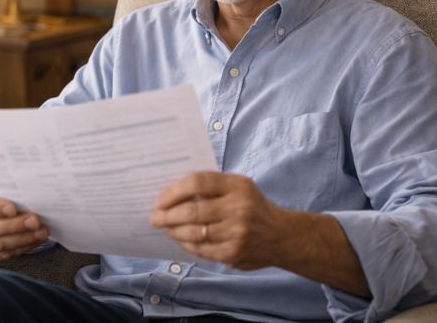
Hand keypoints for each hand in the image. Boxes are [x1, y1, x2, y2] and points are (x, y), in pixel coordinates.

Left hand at [150, 171, 286, 268]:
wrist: (283, 236)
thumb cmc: (253, 207)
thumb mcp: (239, 187)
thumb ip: (212, 187)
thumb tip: (172, 193)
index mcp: (237, 186)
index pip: (197, 183)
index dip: (173, 191)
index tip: (159, 199)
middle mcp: (238, 208)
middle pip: (192, 210)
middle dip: (167, 215)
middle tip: (154, 217)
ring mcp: (237, 233)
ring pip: (193, 232)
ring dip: (173, 230)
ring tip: (165, 227)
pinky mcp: (234, 254)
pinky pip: (201, 249)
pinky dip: (186, 244)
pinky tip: (180, 239)